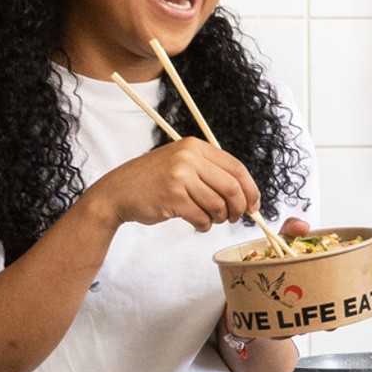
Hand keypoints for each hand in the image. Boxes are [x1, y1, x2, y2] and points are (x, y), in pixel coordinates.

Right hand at [87, 137, 261, 235]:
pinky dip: (204, 225)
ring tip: (209, 220)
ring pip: (218, 205)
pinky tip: (197, 224)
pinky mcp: (173, 197)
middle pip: (232, 187)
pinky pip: (202, 217)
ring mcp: (180, 177)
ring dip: (218, 219)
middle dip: (239, 208)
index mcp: (195, 147)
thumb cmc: (153, 181)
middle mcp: (189, 158)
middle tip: (235, 218)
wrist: (117, 192)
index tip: (254, 204)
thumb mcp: (181, 164)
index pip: (236, 168)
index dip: (250, 189)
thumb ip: (210, 172)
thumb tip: (246, 194)